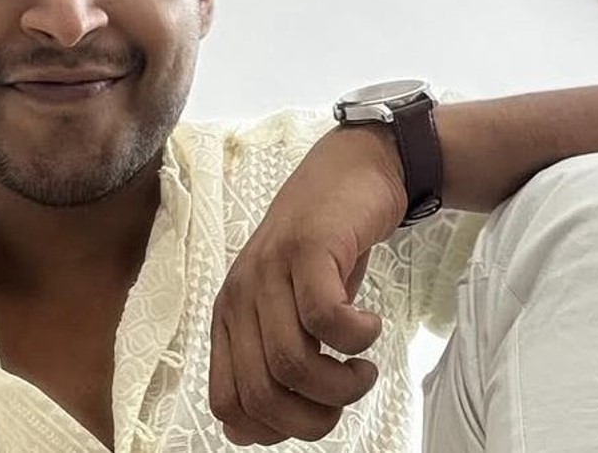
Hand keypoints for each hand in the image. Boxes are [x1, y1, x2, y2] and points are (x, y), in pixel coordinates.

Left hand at [208, 125, 406, 444]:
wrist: (352, 171)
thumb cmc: (325, 250)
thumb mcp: (287, 309)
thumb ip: (266, 361)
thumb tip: (246, 434)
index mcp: (230, 318)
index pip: (228, 403)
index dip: (274, 428)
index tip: (315, 413)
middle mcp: (240, 296)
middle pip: (262, 393)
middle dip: (314, 417)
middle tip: (348, 394)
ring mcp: (270, 270)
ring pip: (293, 363)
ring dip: (341, 384)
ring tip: (364, 367)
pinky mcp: (307, 249)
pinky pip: (325, 318)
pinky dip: (356, 338)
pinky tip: (370, 325)